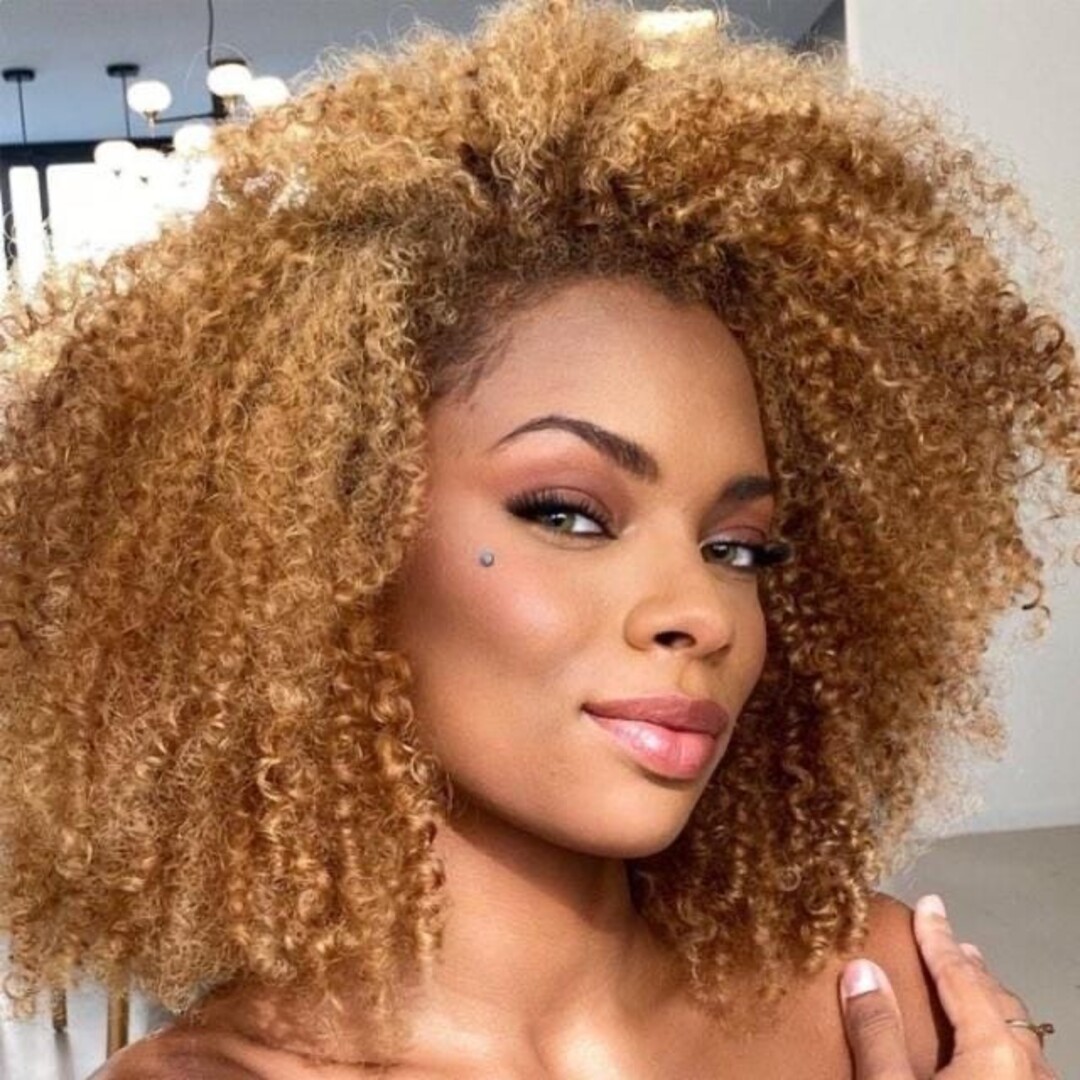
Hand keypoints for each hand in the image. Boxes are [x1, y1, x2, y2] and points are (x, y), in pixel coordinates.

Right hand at [839, 894, 1057, 1078]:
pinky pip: (1024, 1062)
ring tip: (969, 986)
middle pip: (996, 999)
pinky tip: (987, 1051)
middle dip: (968, 966)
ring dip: (988, 1003)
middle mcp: (1028, 1069)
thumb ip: (876, 1031)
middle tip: (947, 941)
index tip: (929, 905)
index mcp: (994, 1053)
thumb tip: (862, 970)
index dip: (938, 938)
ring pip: (1018, 1032)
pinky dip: (1001, 1037)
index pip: (959, 976)